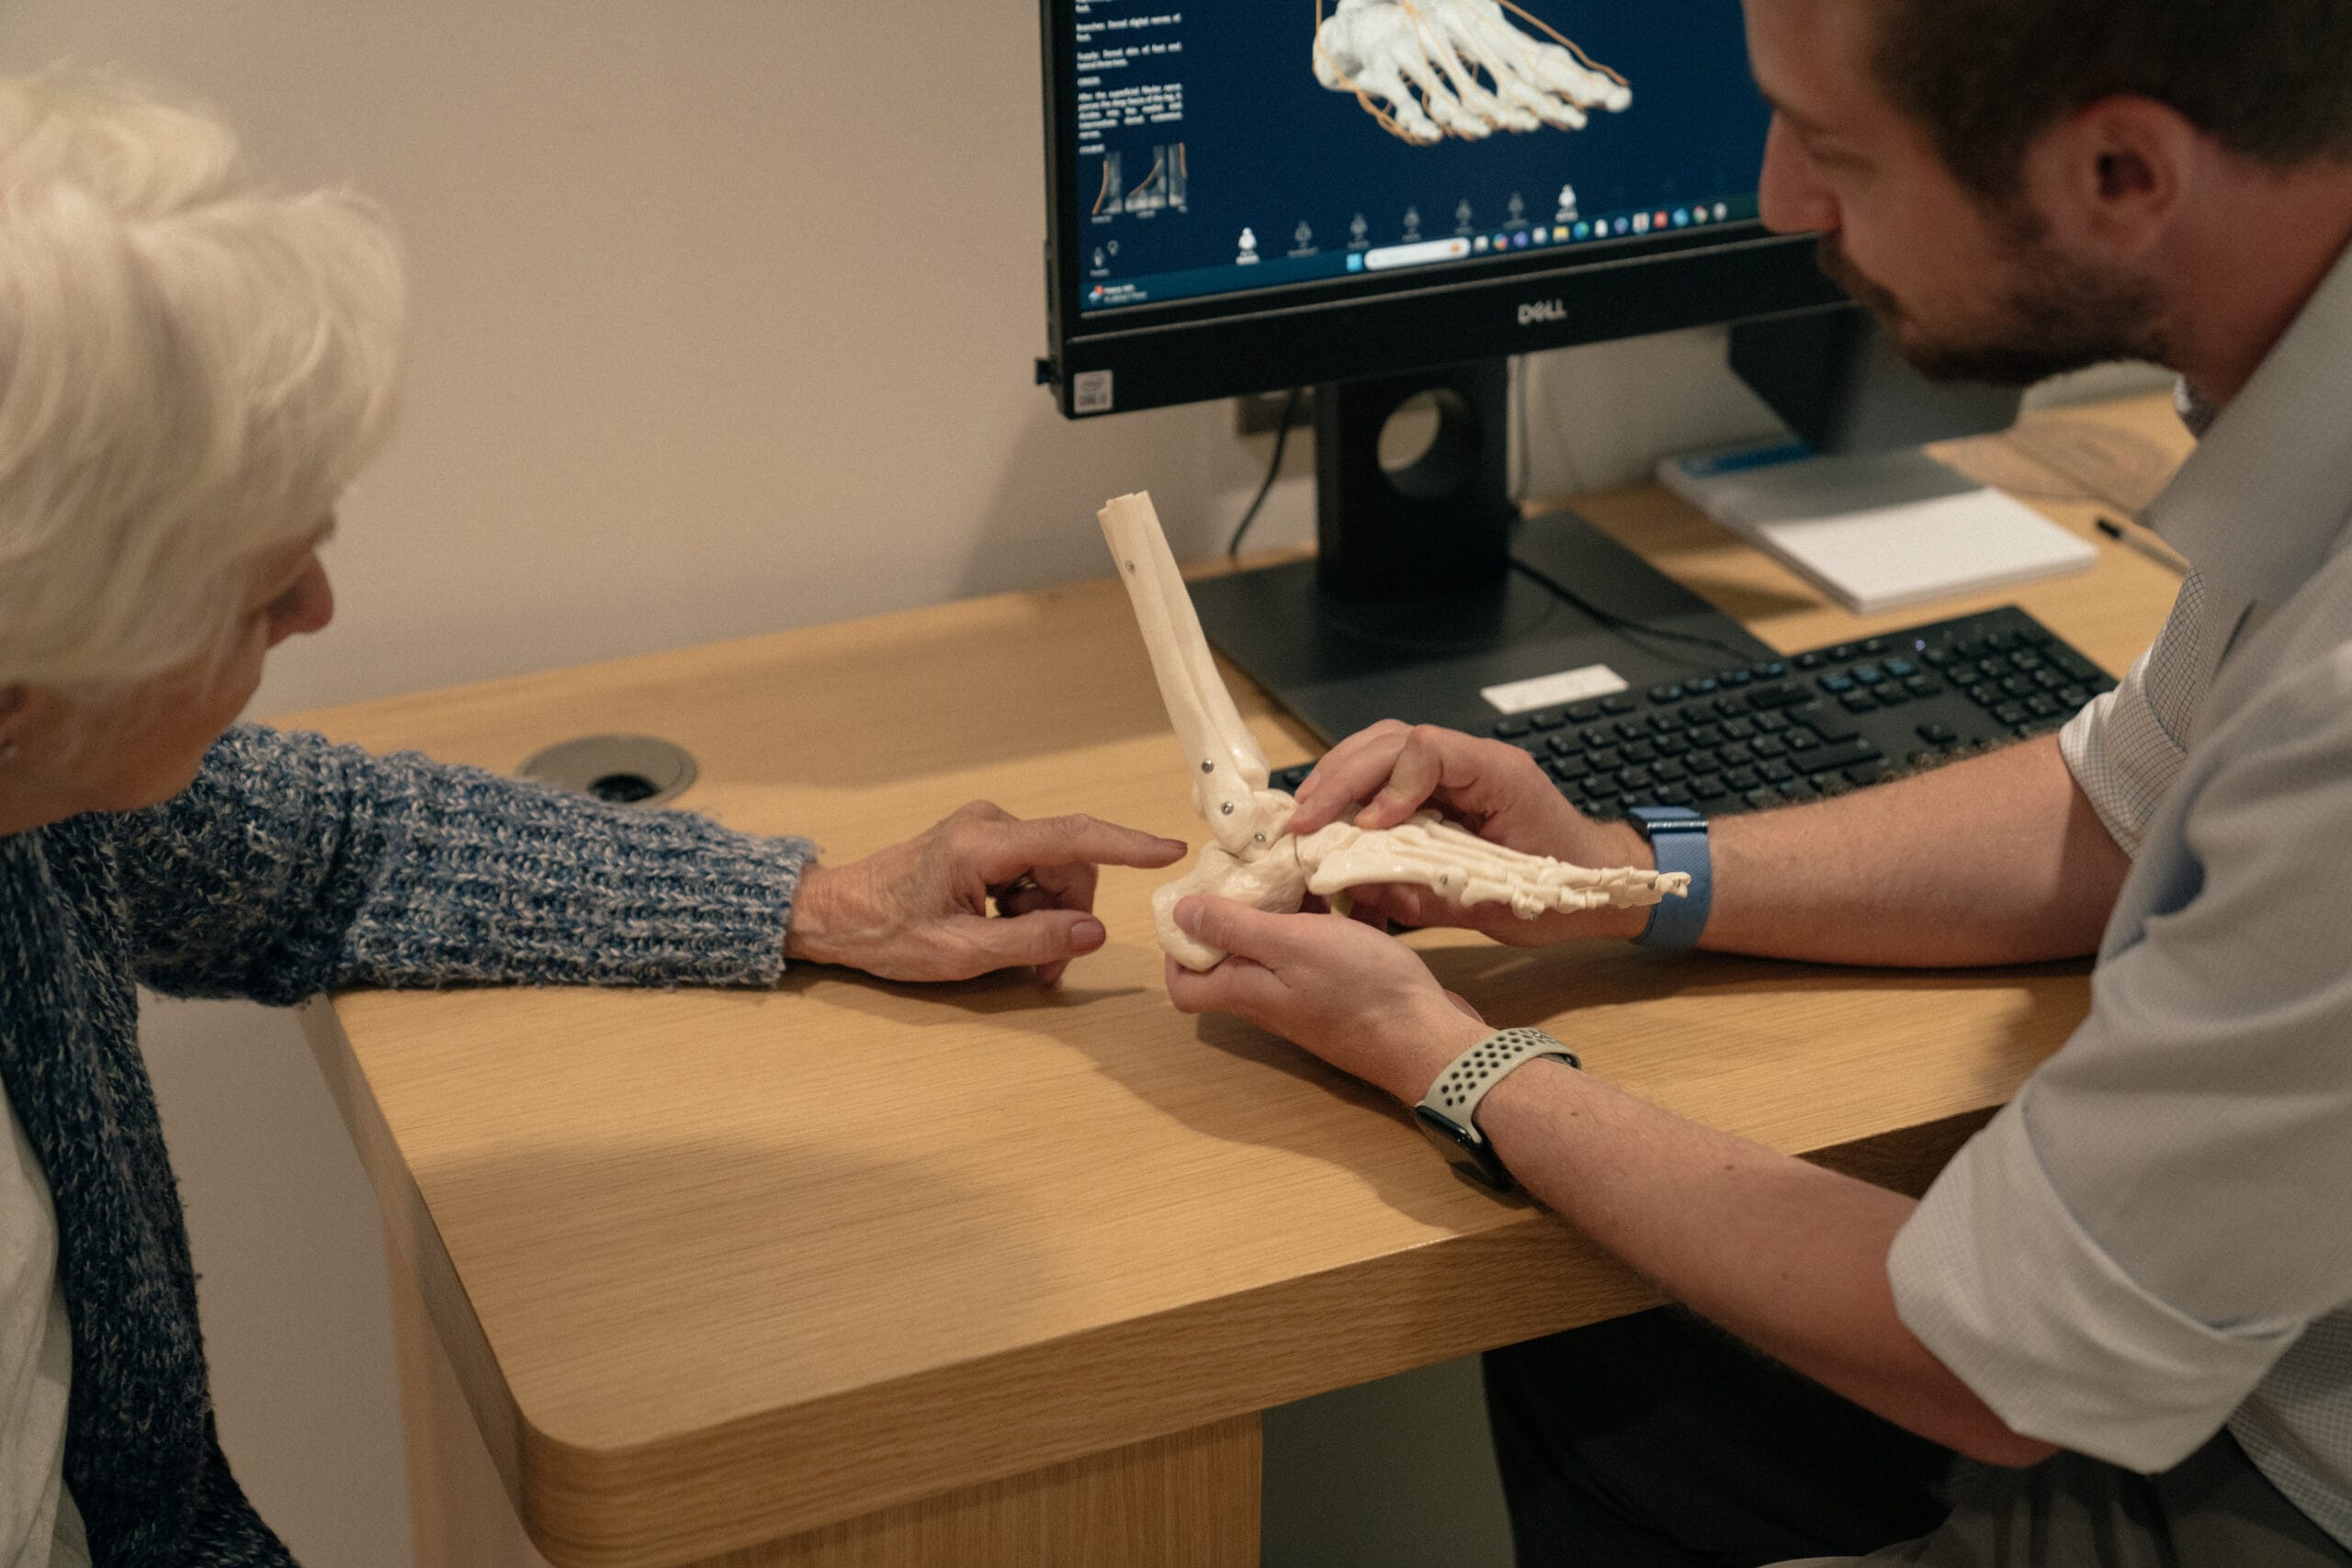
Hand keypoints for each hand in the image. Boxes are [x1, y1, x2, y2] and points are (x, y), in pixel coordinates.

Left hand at [785, 802, 1185, 982]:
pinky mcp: (983, 841)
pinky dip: (1029, 908)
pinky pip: (1032, 873)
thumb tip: (1093, 933)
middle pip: (1067, 866)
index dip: (1126, 845)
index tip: (1169, 850)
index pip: (1072, 837)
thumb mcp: (960, 953)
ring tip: (1015, 957)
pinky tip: (1001, 933)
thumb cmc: (885, 935)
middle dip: (1067, 917)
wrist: (834, 914)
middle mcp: (989, 824)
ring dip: (1047, 918)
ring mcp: (986, 829)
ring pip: (1053, 874)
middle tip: (1043, 970)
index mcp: (982, 844)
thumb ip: (1031, 943)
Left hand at [1163, 895, 1489, 1104]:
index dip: (1179, 947)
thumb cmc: (1359, 990)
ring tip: (1302, 864)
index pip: (1186, 985)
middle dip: (1239, 907)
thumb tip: (1179, 914)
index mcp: (1247, 989)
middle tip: (1255, 866)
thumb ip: (1235, 927)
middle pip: (1235, 955)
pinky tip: (1350, 887)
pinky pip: (1327, 946)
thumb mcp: (1291, 945)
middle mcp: (1271, 996)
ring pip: (1283, 945)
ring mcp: (1310, 994)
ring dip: (1289, 906)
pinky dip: (1334, 917)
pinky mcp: (1346, 987)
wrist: (1430, 1039)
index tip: (1197, 900)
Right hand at [1288, 721, 1651, 943]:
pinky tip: (1330, 814)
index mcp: (1500, 776)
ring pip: (1383, 745)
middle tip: (1303, 820)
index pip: (1428, 750)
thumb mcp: (1495, 906)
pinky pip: (1389, 769)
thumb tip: (1358, 885)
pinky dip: (1354, 787)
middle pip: (1392, 739)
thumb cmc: (1560, 894)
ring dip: (1339, 776)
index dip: (1387, 785)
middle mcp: (1475, 760)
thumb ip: (1427, 895)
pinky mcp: (1443, 784)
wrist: (1597, 884)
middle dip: (1341, 777)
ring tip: (1306, 814)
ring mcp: (1458, 767)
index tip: (1368, 827)